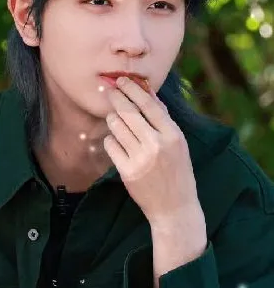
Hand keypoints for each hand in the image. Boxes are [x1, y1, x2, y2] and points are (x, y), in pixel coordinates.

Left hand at [103, 77, 199, 225]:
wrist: (174, 207)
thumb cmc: (178, 172)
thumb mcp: (179, 143)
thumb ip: (163, 119)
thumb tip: (149, 93)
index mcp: (173, 135)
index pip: (149, 105)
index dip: (133, 90)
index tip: (123, 80)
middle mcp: (157, 145)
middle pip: (129, 113)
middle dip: (117, 98)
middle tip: (109, 90)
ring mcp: (141, 159)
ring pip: (117, 127)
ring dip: (113, 119)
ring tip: (115, 119)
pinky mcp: (127, 171)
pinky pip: (111, 145)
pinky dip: (111, 140)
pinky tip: (117, 142)